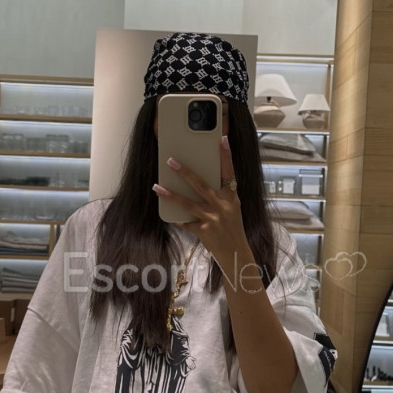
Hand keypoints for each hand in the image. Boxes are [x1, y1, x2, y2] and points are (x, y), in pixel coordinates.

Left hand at [153, 137, 249, 270]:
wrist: (236, 252)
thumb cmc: (233, 227)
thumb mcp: (233, 208)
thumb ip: (221, 194)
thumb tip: (200, 180)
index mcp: (232, 198)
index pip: (229, 172)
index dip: (226, 156)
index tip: (222, 139)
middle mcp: (222, 206)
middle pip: (201, 185)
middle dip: (185, 172)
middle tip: (171, 161)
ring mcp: (212, 219)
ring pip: (187, 204)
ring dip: (170, 195)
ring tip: (156, 186)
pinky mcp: (203, 231)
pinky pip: (185, 222)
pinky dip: (176, 217)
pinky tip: (166, 212)